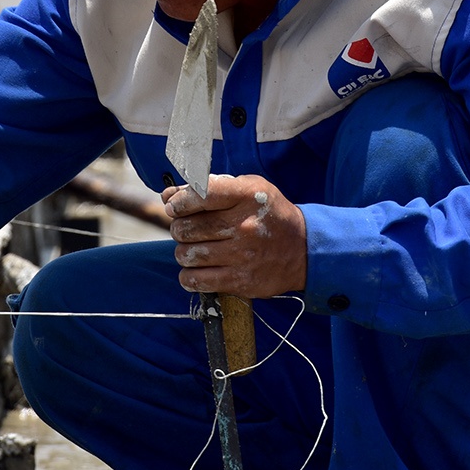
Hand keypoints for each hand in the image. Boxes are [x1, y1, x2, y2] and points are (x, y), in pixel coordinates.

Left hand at [163, 174, 306, 297]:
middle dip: (179, 228)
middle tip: (187, 229)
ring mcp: (243, 256)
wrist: (302, 250)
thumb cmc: (267, 214)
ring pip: (187, 254)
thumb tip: (168, 195)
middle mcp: (245, 226)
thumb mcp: (246, 189)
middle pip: (187, 228)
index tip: (175, 207)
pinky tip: (197, 268)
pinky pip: (195, 280)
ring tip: (195, 248)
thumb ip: (208, 188)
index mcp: (248, 196)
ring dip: (184, 251)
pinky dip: (188, 275)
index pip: (200, 195)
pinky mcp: (241, 281)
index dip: (179, 201)